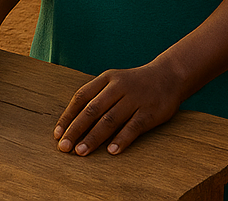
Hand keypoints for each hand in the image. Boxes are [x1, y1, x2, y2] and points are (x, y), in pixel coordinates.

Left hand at [54, 62, 184, 156]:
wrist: (170, 75)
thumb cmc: (135, 83)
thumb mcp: (115, 81)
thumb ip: (97, 97)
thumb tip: (73, 124)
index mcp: (107, 78)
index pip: (81, 97)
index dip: (68, 116)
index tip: (57, 134)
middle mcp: (119, 87)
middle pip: (92, 110)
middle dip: (76, 130)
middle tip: (64, 147)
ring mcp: (135, 99)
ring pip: (110, 120)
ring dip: (93, 137)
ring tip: (81, 152)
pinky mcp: (150, 112)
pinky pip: (133, 127)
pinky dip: (121, 139)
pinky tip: (111, 152)